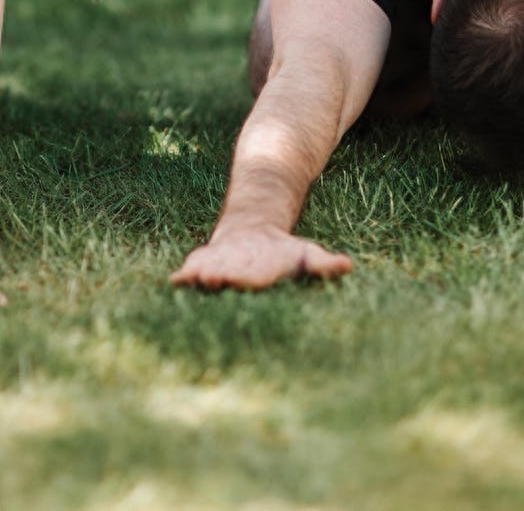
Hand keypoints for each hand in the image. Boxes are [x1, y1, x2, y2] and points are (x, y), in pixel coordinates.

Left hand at [170, 225, 353, 290]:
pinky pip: (190, 274)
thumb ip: (323, 265)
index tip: (248, 280)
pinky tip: (176, 280)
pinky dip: (184, 277)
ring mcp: (217, 278)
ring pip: (208, 280)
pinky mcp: (201, 269)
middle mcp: (238, 286)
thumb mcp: (305, 255)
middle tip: (216, 281)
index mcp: (262, 284)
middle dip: (224, 284)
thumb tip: (348, 266)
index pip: (257, 286)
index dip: (251, 282)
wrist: (253, 237)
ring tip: (197, 278)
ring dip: (202, 280)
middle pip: (230, 286)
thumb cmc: (283, 254)